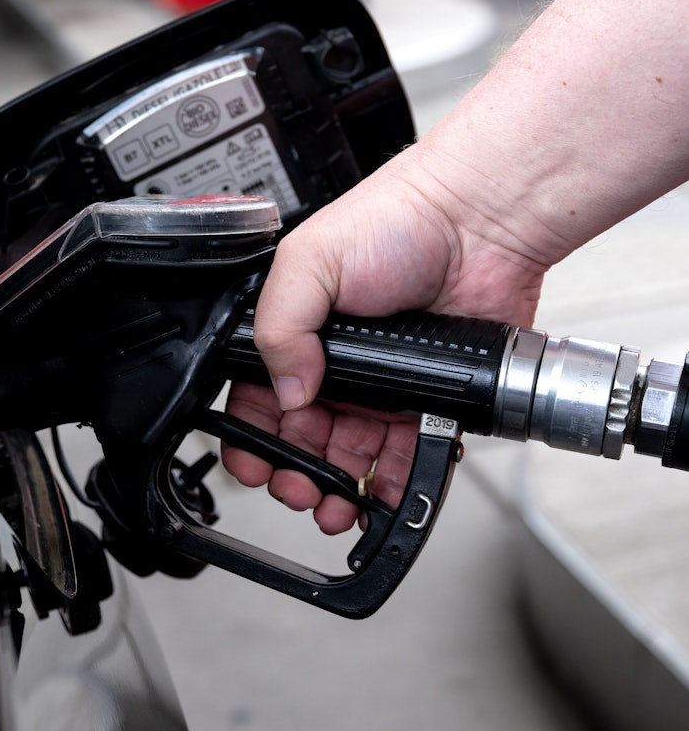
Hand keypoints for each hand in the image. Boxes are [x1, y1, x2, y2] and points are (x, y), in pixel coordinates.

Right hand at [222, 149, 551, 531]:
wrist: (480, 221)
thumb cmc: (396, 221)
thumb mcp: (307, 261)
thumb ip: (278, 327)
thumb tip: (285, 391)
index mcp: (295, 334)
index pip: (258, 402)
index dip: (251, 439)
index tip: (255, 465)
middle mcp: (335, 365)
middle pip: (302, 442)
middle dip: (294, 477)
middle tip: (298, 492)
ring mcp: (382, 387)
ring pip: (351, 458)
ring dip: (341, 493)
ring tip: (337, 510)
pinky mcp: (430, 399)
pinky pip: (411, 454)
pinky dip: (399, 484)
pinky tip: (387, 500)